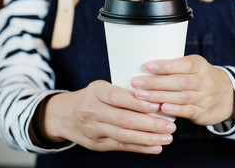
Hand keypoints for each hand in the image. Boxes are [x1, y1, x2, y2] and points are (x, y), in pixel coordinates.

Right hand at [39, 80, 175, 153]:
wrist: (63, 115)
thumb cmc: (91, 97)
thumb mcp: (102, 88)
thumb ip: (123, 92)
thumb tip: (156, 98)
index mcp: (96, 91)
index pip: (119, 97)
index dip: (140, 103)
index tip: (159, 104)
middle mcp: (92, 111)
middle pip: (124, 119)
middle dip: (151, 124)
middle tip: (171, 126)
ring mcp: (93, 130)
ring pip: (124, 135)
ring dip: (149, 138)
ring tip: (167, 138)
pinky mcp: (96, 144)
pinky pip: (121, 146)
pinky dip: (140, 147)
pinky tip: (156, 147)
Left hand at [131, 55, 234, 125]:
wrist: (228, 96)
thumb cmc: (200, 78)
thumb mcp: (194, 67)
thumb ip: (175, 67)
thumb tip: (145, 66)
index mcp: (200, 65)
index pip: (184, 64)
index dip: (166, 66)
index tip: (147, 66)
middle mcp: (204, 81)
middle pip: (179, 81)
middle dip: (156, 82)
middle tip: (136, 83)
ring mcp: (205, 98)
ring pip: (181, 97)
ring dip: (159, 96)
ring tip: (140, 96)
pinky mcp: (204, 113)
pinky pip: (188, 111)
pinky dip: (174, 110)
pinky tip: (161, 108)